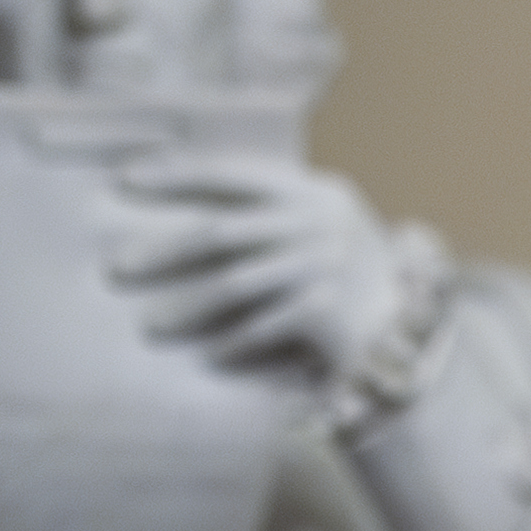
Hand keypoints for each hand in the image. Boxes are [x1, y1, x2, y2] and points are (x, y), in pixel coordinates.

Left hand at [108, 153, 411, 389]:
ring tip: (150, 326)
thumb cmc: (356, 284)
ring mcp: (327, 265)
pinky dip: (233, 342)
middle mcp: (323, 222)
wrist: (412, 337)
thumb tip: (186, 212)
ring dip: (188, 308)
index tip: (126, 181)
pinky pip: (262, 326)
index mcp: (319, 192)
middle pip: (224, 231)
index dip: (178, 175)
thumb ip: (273, 216)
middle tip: (118, 268)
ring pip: (235, 283)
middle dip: (165, 250)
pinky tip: (208, 355)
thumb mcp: (325, 232)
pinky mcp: (327, 310)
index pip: (235, 175)